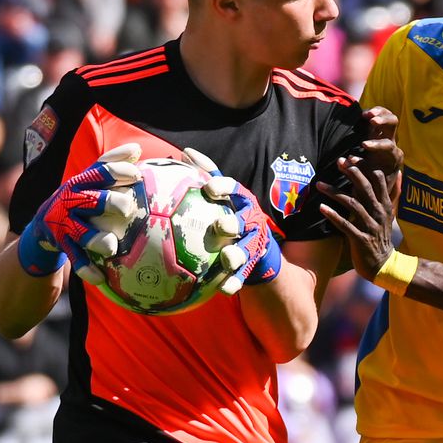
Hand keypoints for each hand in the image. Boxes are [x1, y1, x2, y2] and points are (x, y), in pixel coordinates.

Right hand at [17, 143, 141, 282]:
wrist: (42, 229)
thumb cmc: (79, 202)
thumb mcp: (90, 183)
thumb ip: (111, 168)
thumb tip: (137, 149)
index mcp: (81, 182)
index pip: (99, 171)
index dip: (116, 170)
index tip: (136, 174)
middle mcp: (70, 200)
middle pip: (90, 199)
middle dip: (108, 201)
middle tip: (128, 207)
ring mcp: (63, 223)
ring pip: (81, 231)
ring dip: (95, 238)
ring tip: (111, 246)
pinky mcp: (61, 244)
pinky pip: (75, 258)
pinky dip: (87, 268)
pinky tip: (100, 278)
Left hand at [182, 147, 281, 294]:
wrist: (257, 250)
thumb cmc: (230, 216)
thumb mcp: (223, 196)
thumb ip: (207, 175)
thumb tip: (185, 152)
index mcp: (241, 201)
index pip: (234, 189)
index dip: (224, 188)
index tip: (209, 189)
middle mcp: (250, 220)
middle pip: (243, 220)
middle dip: (234, 223)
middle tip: (222, 226)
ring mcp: (253, 243)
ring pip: (246, 249)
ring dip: (237, 254)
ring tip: (227, 259)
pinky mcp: (253, 265)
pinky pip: (243, 275)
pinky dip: (234, 282)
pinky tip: (225, 289)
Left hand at [317, 158, 395, 279]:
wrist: (383, 264)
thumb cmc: (381, 236)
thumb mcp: (390, 214)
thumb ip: (393, 193)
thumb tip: (399, 173)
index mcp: (385, 205)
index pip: (378, 180)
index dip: (365, 167)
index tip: (352, 157)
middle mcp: (378, 213)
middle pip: (364, 188)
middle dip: (351, 173)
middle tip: (338, 161)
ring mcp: (369, 226)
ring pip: (352, 204)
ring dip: (334, 192)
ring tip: (318, 184)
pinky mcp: (360, 239)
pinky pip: (344, 224)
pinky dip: (333, 215)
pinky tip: (321, 207)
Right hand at [350, 106, 402, 177]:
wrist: (376, 176)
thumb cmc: (370, 178)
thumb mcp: (364, 176)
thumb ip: (356, 168)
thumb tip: (346, 161)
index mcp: (391, 156)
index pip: (388, 147)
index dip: (376, 145)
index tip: (363, 145)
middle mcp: (391, 142)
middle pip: (393, 126)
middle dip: (383, 122)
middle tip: (372, 122)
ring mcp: (387, 133)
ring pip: (390, 117)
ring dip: (379, 113)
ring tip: (366, 115)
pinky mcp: (381, 127)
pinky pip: (383, 113)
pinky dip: (376, 111)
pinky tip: (364, 114)